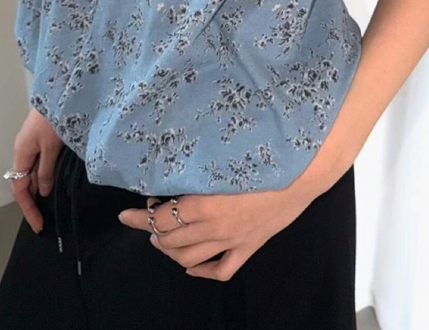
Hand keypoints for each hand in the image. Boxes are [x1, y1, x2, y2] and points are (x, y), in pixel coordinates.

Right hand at [9, 107, 64, 233]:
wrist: (60, 89)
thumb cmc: (53, 118)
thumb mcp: (51, 147)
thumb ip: (46, 170)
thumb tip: (43, 192)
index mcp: (21, 154)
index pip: (20, 189)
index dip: (29, 209)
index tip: (39, 226)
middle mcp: (23, 149)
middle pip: (24, 182)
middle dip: (33, 201)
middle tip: (45, 218)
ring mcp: (32, 142)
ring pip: (32, 172)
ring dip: (39, 188)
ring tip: (50, 204)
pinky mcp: (42, 136)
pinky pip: (39, 162)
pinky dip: (45, 174)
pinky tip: (54, 179)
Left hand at [117, 178, 317, 280]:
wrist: (302, 172)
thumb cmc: (265, 156)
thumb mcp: (223, 159)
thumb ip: (197, 166)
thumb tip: (173, 167)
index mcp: (205, 203)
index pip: (162, 218)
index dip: (141, 218)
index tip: (126, 214)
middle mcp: (215, 227)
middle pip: (170, 240)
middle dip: (152, 232)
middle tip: (145, 221)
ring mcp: (232, 240)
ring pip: (189, 259)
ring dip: (170, 251)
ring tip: (163, 239)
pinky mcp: (249, 247)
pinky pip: (221, 270)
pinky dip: (202, 271)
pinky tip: (192, 267)